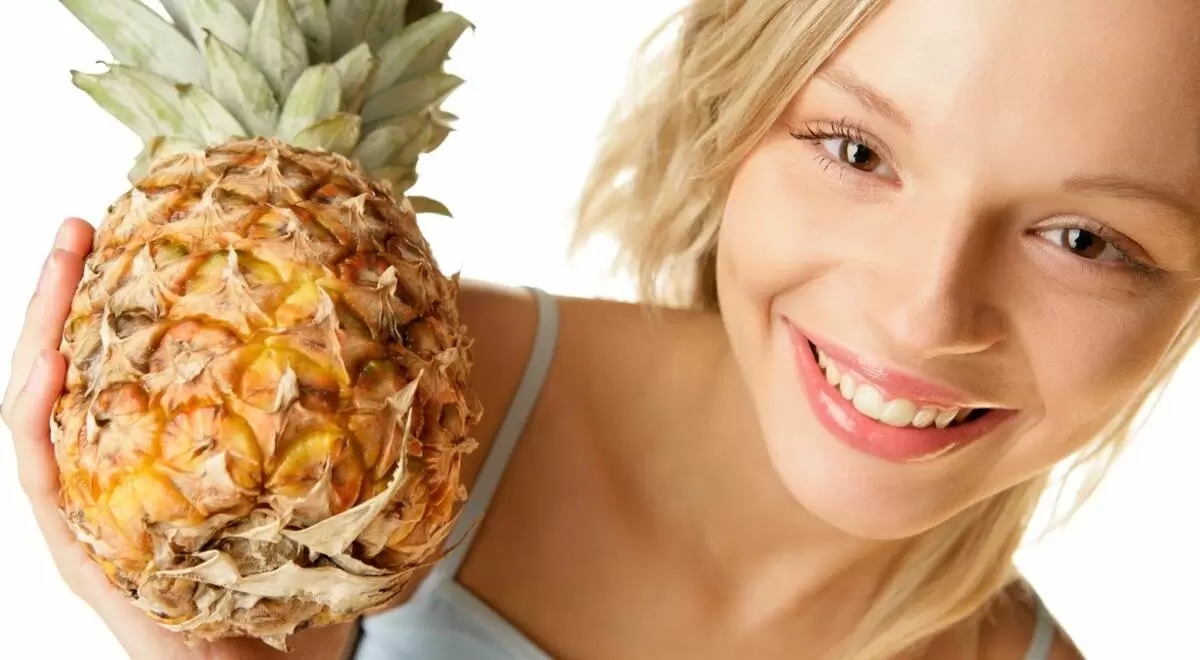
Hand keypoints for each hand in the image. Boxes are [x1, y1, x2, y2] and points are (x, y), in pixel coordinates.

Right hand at [2, 219, 355, 659]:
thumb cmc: (279, 579)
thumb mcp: (301, 485)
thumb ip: (322, 430)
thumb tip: (399, 356)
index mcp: (151, 452)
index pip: (126, 362)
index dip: (126, 298)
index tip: (142, 229)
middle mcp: (108, 473)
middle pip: (74, 368)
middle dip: (68, 294)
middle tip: (81, 223)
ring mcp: (84, 508)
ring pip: (42, 406)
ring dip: (42, 331)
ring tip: (60, 262)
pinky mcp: (77, 548)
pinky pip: (42, 472)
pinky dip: (39, 417)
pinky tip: (49, 364)